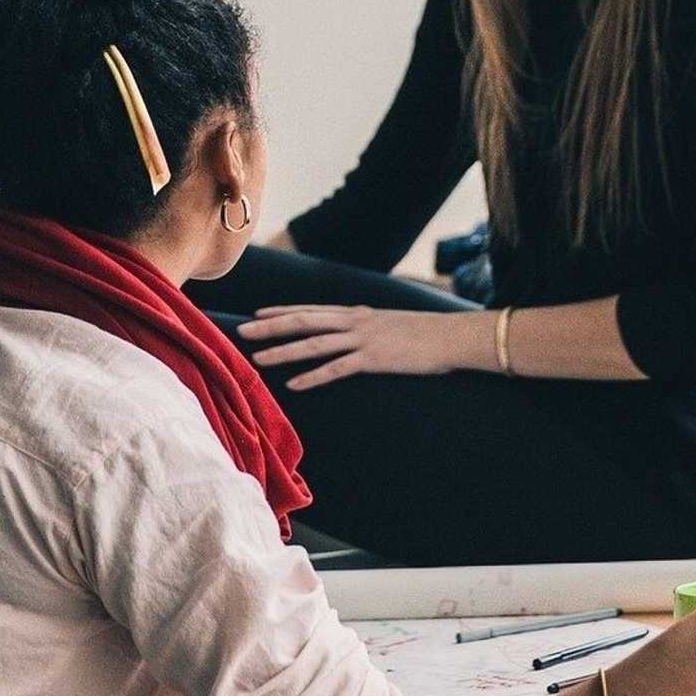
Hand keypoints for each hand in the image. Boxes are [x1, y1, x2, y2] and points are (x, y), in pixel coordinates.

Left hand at [238, 305, 484, 387]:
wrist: (453, 336)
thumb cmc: (428, 334)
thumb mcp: (394, 324)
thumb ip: (372, 328)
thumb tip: (360, 335)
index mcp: (359, 313)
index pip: (313, 310)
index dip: (283, 312)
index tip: (258, 314)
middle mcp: (355, 322)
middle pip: (304, 321)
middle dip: (271, 327)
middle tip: (242, 331)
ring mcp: (363, 340)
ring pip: (314, 344)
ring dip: (283, 351)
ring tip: (258, 358)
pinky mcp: (374, 359)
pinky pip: (337, 369)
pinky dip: (313, 377)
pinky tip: (294, 385)